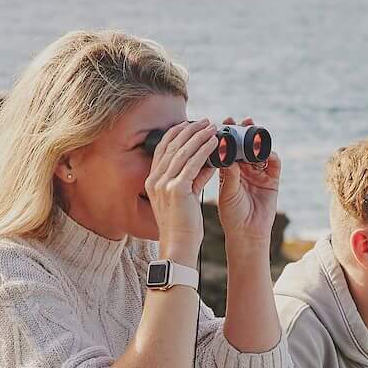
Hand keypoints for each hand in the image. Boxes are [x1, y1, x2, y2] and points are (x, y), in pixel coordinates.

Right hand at [146, 119, 216, 263]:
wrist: (178, 247)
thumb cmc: (183, 227)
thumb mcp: (184, 198)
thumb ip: (191, 180)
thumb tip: (206, 163)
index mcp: (152, 181)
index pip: (162, 149)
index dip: (176, 134)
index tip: (190, 124)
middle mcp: (155, 180)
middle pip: (172, 146)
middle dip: (189, 130)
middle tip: (205, 121)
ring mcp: (164, 184)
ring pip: (182, 152)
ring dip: (199, 136)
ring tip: (212, 127)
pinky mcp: (177, 190)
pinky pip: (193, 164)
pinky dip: (204, 150)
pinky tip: (215, 142)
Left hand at [216, 116, 280, 255]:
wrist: (248, 233)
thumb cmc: (232, 215)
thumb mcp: (227, 192)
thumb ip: (229, 174)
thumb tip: (228, 154)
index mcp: (229, 171)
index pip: (228, 149)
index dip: (227, 136)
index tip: (222, 123)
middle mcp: (244, 170)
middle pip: (245, 146)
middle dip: (244, 132)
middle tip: (242, 121)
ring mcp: (259, 174)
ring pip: (260, 152)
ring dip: (258, 140)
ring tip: (254, 129)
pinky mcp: (272, 180)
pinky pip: (274, 164)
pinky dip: (272, 155)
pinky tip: (268, 152)